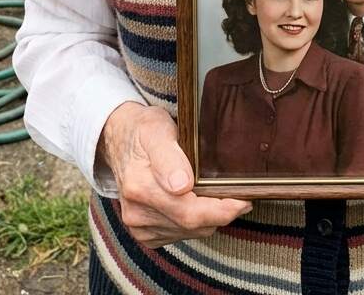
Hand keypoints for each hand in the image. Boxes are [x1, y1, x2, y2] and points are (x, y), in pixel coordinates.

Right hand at [97, 102, 251, 248]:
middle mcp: (137, 212)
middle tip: (242, 197)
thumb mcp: (156, 129)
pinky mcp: (143, 233)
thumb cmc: (143, 130)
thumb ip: (169, 157)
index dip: (221, 210)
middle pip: (191, 225)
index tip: (243, 200)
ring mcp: (138, 226)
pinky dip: (194, 222)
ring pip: (188, 232)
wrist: (119, 140)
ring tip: (220, 195)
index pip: (189, 212)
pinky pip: (179, 235)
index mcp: (140, 186)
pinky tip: (197, 202)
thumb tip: (181, 186)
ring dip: (208, 218)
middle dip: (221, 213)